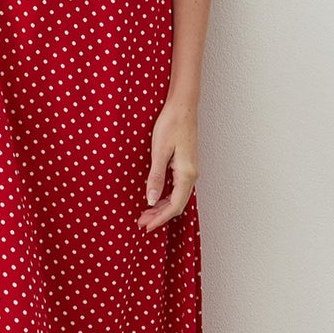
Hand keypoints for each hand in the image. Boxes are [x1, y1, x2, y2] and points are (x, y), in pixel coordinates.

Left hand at [139, 99, 198, 231]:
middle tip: (141, 222)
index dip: (160, 218)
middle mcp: (192, 175)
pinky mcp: (186, 165)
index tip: (146, 226)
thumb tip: (150, 200)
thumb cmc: (171, 124)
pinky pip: (177, 188)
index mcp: (186, 174)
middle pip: (177, 204)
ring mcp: (190, 170)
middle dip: (159, 216)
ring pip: (177, 197)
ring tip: (145, 214)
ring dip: (161, 207)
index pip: (174, 206)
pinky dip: (165, 197)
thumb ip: (155, 177)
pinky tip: (154, 198)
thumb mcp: (159, 151)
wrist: (183, 106)